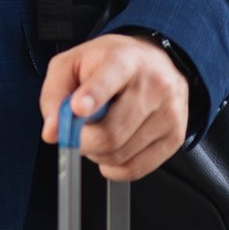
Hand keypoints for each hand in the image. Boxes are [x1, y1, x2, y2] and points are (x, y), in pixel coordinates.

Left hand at [37, 33, 189, 180]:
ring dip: (97, 153)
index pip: (109, 79)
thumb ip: (55, 93)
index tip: (77, 107)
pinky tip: (111, 149)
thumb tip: (53, 131)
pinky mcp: (175, 137)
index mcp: (124, 61)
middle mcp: (153, 86)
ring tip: (97, 133)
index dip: (92, 96)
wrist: (155, 62)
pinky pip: (136, 169)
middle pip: (111, 132)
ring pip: (121, 154)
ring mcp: (168, 113)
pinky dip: (114, 167)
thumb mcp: (72, 64)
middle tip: (75, 134)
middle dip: (82, 141)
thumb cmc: (110, 63)